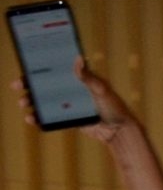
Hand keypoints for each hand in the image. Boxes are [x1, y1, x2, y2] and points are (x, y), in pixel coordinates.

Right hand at [12, 58, 136, 143]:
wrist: (119, 131)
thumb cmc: (114, 107)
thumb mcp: (101, 89)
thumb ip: (88, 77)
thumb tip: (78, 58)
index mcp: (77, 79)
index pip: (53, 71)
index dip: (37, 69)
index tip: (24, 70)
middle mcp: (70, 90)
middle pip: (44, 85)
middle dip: (28, 85)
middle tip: (17, 87)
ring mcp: (68, 105)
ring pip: (44, 101)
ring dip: (31, 101)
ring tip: (24, 103)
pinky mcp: (68, 118)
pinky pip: (50, 117)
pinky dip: (39, 118)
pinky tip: (31, 119)